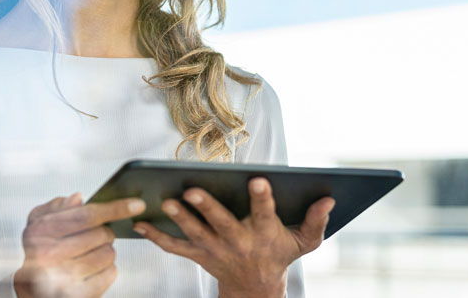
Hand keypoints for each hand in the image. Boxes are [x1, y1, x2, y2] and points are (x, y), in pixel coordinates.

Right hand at [13, 193, 146, 297]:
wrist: (32, 287)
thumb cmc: (40, 249)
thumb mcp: (39, 223)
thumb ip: (58, 207)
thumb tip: (79, 198)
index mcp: (40, 232)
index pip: (87, 216)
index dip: (115, 208)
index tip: (138, 205)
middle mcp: (49, 256)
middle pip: (102, 235)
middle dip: (105, 232)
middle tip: (94, 236)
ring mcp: (64, 278)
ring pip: (109, 254)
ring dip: (105, 250)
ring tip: (90, 253)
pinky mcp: (78, 294)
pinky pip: (110, 273)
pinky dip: (107, 268)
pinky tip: (92, 268)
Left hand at [133, 178, 334, 297]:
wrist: (256, 289)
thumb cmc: (280, 255)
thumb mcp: (305, 243)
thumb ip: (317, 221)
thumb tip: (328, 200)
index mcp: (264, 234)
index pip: (265, 213)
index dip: (262, 198)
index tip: (259, 180)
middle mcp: (238, 242)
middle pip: (221, 223)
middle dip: (207, 207)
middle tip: (193, 190)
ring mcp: (215, 250)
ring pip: (195, 233)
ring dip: (179, 218)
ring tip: (165, 201)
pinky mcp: (198, 255)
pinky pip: (174, 247)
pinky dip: (155, 237)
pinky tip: (138, 223)